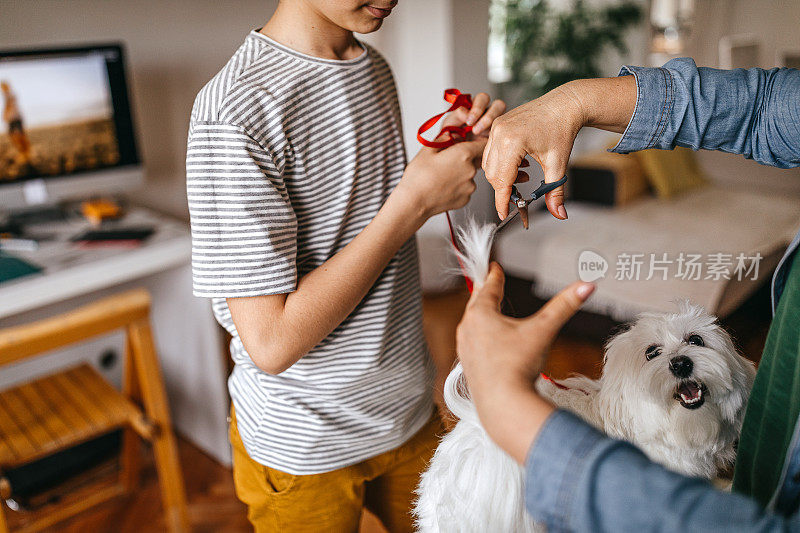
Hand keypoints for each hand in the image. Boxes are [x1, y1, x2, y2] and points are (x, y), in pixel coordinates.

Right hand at [397, 93, 505, 220]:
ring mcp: (470, 186)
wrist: (413, 203)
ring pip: (470, 174)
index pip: (483, 143)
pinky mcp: (466, 198)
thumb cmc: (418, 177)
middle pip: (476, 159)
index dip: (477, 141)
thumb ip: (444, 138)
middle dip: (467, 157)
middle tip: (450, 159)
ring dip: (461, 173)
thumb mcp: (428, 149)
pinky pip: (466, 188)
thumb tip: (450, 133)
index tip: (471, 142)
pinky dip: (458, 186)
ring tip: (443, 176)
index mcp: (463, 154)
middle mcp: (470, 170)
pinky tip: (444, 186)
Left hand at [455, 262, 594, 460]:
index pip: (489, 287)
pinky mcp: (467, 365)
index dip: (495, 275)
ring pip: (472, 323)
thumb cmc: (519, 366)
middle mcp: (467, 328)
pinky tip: (487, 340)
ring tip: (488, 309)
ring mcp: (464, 347)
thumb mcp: (544, 330)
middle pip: (477, 302)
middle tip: (490, 282)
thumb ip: (565, 306)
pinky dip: (479, 334)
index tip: (495, 266)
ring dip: (481, 314)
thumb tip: (588, 285)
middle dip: (486, 291)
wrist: (502, 405)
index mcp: (481, 314)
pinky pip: (472, 342)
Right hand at [482, 84, 584, 219]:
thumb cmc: (562, 128)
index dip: (502, 201)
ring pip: (488, 163)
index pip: (501, 180)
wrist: (565, 104)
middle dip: (503, 189)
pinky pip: (490, 151)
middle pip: (492, 174)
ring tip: (523, 177)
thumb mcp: (558, 163)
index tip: (504, 214)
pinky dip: (500, 163)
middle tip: (518, 197)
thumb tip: (559, 213)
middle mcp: (499, 133)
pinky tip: (518, 164)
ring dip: (501, 176)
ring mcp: (496, 127)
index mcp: (512, 142)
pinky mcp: (496, 125)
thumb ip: (555, 191)